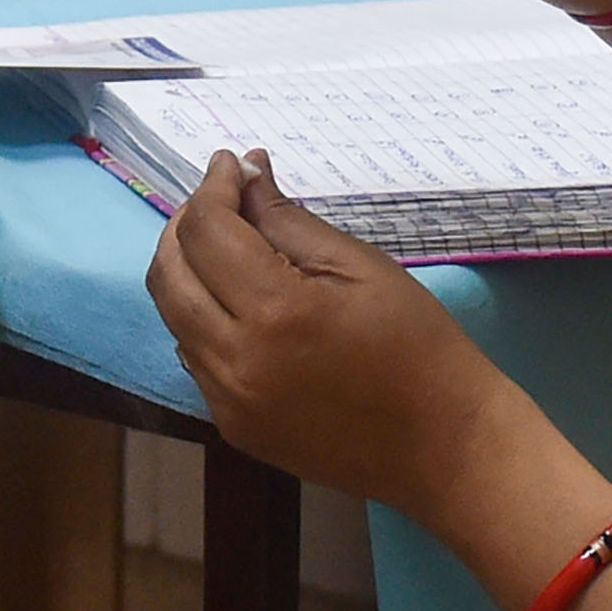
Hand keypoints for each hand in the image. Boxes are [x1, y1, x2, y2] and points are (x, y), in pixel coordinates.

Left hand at [146, 152, 525, 512]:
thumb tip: (245, 175)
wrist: (442, 446)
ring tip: (231, 246)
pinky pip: (195, 358)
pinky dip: (203, 319)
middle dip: (186, 225)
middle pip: (168, 273)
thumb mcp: (360, 266)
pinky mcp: (233, 428)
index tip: (232, 164)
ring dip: (189, 272)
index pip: (206, 231)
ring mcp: (227, 402)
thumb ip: (288, 219)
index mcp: (274, 312)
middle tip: (223, 201)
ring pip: (174, 316)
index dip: (212, 188)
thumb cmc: (418, 346)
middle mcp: (234, 361)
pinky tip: (241, 305)